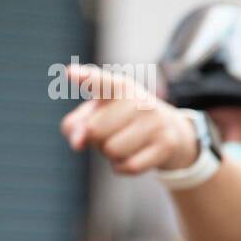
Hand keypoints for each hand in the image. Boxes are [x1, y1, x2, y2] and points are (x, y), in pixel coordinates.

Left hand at [60, 63, 198, 175]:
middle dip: (96, 139)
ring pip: (111, 150)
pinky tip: (133, 155)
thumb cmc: (121, 121)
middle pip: (94, 131)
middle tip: (112, 132)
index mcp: (119, 87)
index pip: (101, 82)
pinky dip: (122, 166)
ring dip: (110, 154)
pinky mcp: (166, 144)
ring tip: (124, 142)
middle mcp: (139, 99)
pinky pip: (128, 166)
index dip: (85, 78)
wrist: (170, 131)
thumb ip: (74, 126)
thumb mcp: (96, 116)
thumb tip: (77, 143)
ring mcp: (156, 121)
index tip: (69, 73)